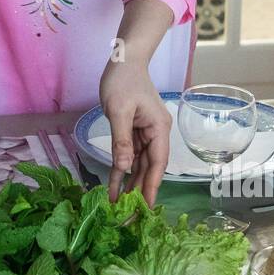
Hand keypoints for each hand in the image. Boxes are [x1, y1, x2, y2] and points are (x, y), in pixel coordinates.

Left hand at [99, 57, 171, 206]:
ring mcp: (146, 133)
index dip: (151, 186)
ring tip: (119, 206)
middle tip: (129, 215)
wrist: (123, 59)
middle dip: (139, 191)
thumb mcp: (118, 110)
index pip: (157, 163)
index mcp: (159, 128)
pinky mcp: (135, 131)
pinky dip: (122, 169)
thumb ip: (122, 140)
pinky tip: (114, 185)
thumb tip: (125, 167)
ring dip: (129, 183)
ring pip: (139, 164)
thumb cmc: (122, 80)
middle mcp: (156, 133)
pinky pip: (130, 155)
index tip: (145, 208)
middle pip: (149, 168)